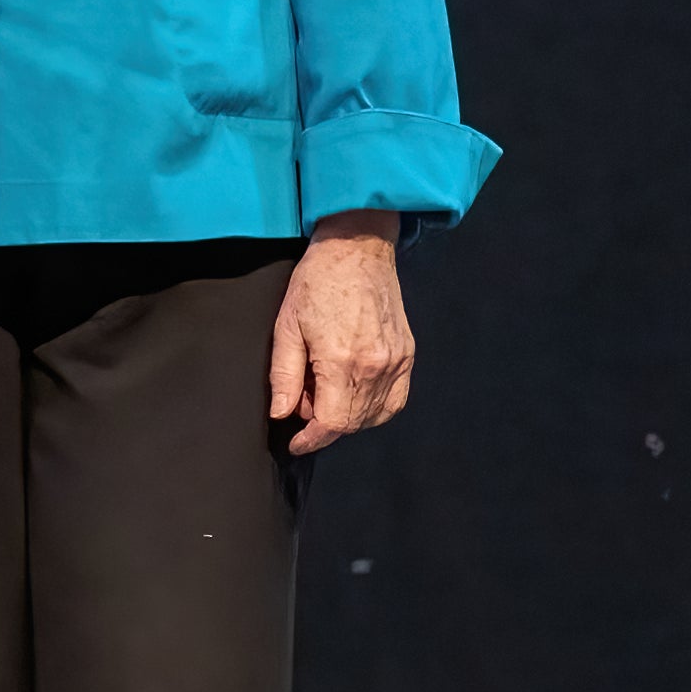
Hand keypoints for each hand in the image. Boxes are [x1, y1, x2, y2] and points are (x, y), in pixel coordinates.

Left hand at [269, 216, 414, 453]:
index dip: (312, 439)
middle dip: (325, 426)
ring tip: (325, 394)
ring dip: (349, 418)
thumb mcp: (286, 326)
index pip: (332, 423)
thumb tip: (282, 414)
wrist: (357, 249)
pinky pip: (396, 400)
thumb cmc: (317, 282)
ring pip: (375, 415)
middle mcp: (375, 366)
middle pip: (353, 422)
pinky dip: (375, 408)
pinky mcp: (408, 355)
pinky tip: (355, 396)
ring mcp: (397, 361)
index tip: (297, 442)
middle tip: (304, 404)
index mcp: (342, 360)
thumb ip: (285, 376)